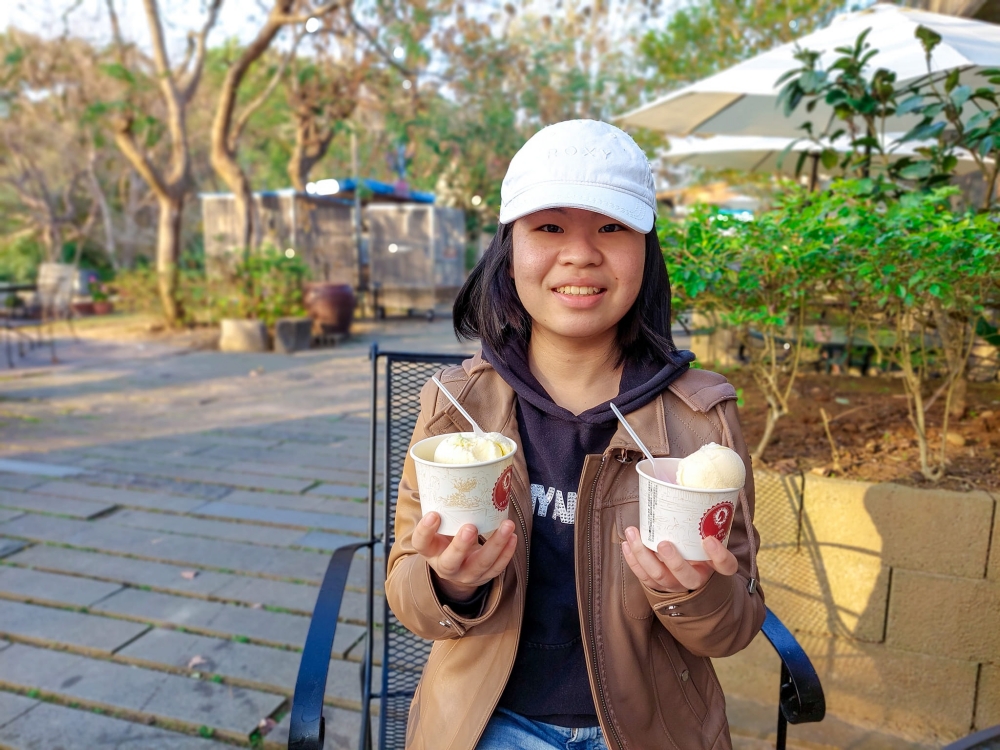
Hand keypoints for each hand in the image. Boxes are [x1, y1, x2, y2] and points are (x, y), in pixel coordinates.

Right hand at [411, 512, 516, 600]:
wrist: (458, 565)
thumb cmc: (447, 535)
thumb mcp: (440, 525)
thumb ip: (444, 505)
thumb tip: (454, 465)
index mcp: (430, 550)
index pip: (421, 543)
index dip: (425, 531)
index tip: (434, 514)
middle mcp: (445, 566)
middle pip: (450, 561)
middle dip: (461, 545)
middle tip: (470, 527)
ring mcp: (466, 574)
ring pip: (480, 564)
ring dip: (495, 545)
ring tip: (507, 525)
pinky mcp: (485, 576)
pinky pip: (497, 567)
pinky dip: (506, 552)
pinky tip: (512, 536)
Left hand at [621, 526, 738, 593]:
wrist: (687, 569)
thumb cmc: (696, 545)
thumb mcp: (706, 534)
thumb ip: (703, 518)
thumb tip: (688, 485)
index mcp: (714, 566)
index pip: (725, 565)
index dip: (719, 555)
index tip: (709, 540)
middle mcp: (695, 578)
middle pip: (687, 576)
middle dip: (673, 561)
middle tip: (663, 544)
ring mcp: (675, 584)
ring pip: (659, 576)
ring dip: (643, 555)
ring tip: (633, 533)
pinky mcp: (657, 585)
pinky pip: (643, 576)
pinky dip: (632, 560)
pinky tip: (627, 544)